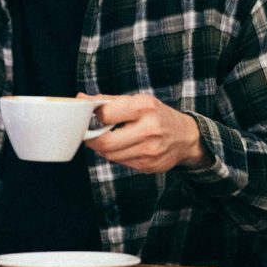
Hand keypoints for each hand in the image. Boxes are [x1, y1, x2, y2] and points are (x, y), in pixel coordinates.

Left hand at [79, 93, 211, 172]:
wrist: (186, 137)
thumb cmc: (157, 115)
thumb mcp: (137, 101)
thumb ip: (108, 101)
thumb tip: (80, 100)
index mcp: (144, 107)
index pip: (106, 115)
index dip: (94, 116)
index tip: (94, 116)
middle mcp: (149, 130)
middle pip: (105, 142)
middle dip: (92, 139)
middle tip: (91, 134)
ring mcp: (150, 151)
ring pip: (110, 155)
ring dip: (103, 148)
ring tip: (108, 138)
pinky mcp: (149, 166)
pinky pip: (121, 163)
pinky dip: (116, 155)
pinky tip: (123, 147)